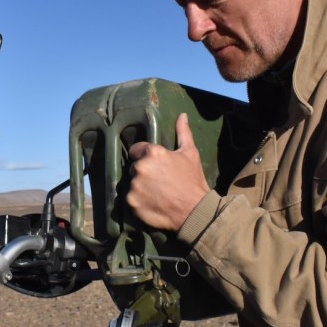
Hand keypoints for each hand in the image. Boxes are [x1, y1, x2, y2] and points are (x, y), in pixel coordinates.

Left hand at [126, 113, 210, 231]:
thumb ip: (183, 133)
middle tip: (159, 181)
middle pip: (135, 167)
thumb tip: (182, 115)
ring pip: (132, 183)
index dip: (145, 156)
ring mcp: (134, 186)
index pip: (137, 149)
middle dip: (144, 172)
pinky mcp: (132, 202)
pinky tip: (153, 203)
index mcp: (152, 153)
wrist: (194, 210)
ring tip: (157, 193)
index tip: (156, 166)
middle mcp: (140, 167)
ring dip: (141, 187)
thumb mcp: (190, 153)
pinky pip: (131, 199)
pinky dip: (139, 201)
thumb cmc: (193, 180)